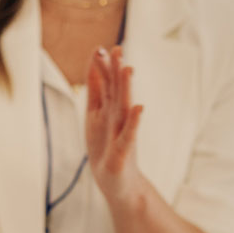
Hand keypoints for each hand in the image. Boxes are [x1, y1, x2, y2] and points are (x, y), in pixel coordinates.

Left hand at [85, 45, 146, 204]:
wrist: (118, 184)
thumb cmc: (107, 148)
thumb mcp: (96, 115)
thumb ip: (97, 90)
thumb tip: (94, 63)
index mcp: (109, 110)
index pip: (106, 84)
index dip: (103, 68)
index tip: (100, 48)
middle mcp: (118, 119)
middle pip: (116, 91)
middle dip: (116, 71)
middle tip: (117, 49)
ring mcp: (122, 134)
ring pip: (123, 108)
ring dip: (125, 89)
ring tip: (127, 69)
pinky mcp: (124, 152)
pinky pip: (129, 135)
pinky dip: (134, 121)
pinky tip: (139, 108)